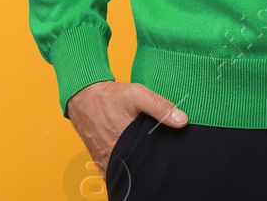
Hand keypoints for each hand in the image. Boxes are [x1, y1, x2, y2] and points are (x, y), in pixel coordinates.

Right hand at [68, 80, 188, 179]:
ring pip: (124, 172)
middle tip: (156, 161)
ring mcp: (104, 160)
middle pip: (135, 171)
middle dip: (146, 168)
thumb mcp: (137, 95)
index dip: (156, 165)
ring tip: (145, 161)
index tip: (165, 162)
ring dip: (134, 168)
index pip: (145, 166)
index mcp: (123, 146)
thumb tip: (182, 121)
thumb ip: (160, 107)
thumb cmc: (109, 96)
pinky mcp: (100, 159)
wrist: (84, 95)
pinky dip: (123, 168)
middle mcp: (112, 157)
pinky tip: (131, 161)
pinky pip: (113, 170)